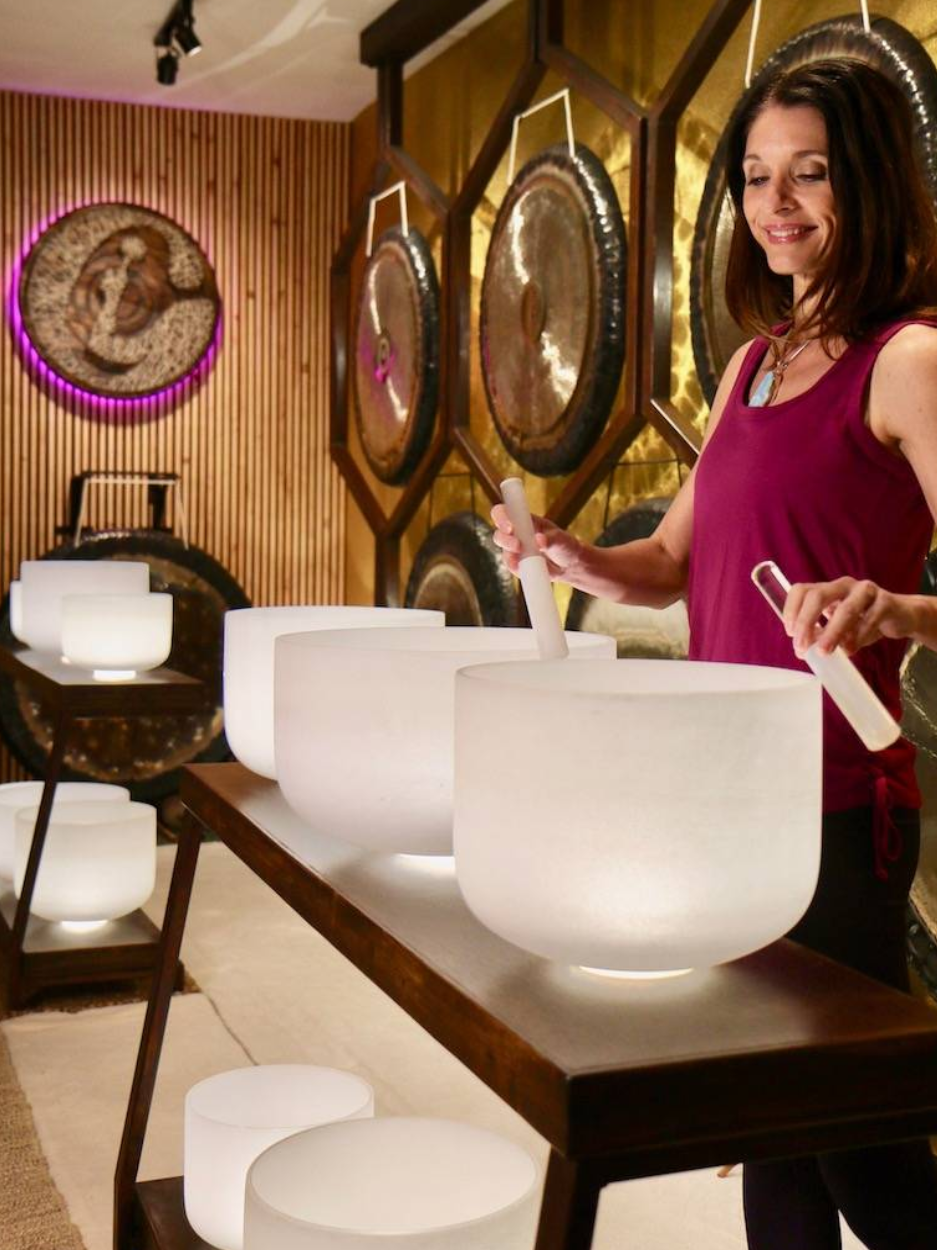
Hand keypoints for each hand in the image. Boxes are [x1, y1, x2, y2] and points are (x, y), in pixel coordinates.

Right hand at [490, 503, 584, 580]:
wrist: (569, 566)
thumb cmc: (565, 546)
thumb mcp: (561, 540)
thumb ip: (550, 539)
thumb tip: (539, 540)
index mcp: (525, 520)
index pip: (506, 512)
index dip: (502, 516)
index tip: (510, 527)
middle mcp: (517, 533)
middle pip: (499, 533)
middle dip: (505, 539)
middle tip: (518, 546)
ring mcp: (515, 550)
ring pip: (504, 551)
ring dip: (510, 553)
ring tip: (525, 558)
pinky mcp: (517, 565)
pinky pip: (511, 566)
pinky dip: (515, 567)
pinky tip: (523, 568)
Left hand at [782, 577, 918, 656]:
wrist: (901, 616)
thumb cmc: (864, 620)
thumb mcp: (838, 627)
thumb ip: (821, 634)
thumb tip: (803, 650)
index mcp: (827, 589)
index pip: (801, 590)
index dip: (791, 609)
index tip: (790, 633)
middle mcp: (843, 585)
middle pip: (818, 595)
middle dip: (806, 622)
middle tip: (802, 646)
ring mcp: (865, 591)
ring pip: (845, 609)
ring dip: (832, 632)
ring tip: (825, 651)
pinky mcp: (886, 601)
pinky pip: (870, 618)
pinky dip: (858, 636)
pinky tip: (850, 649)